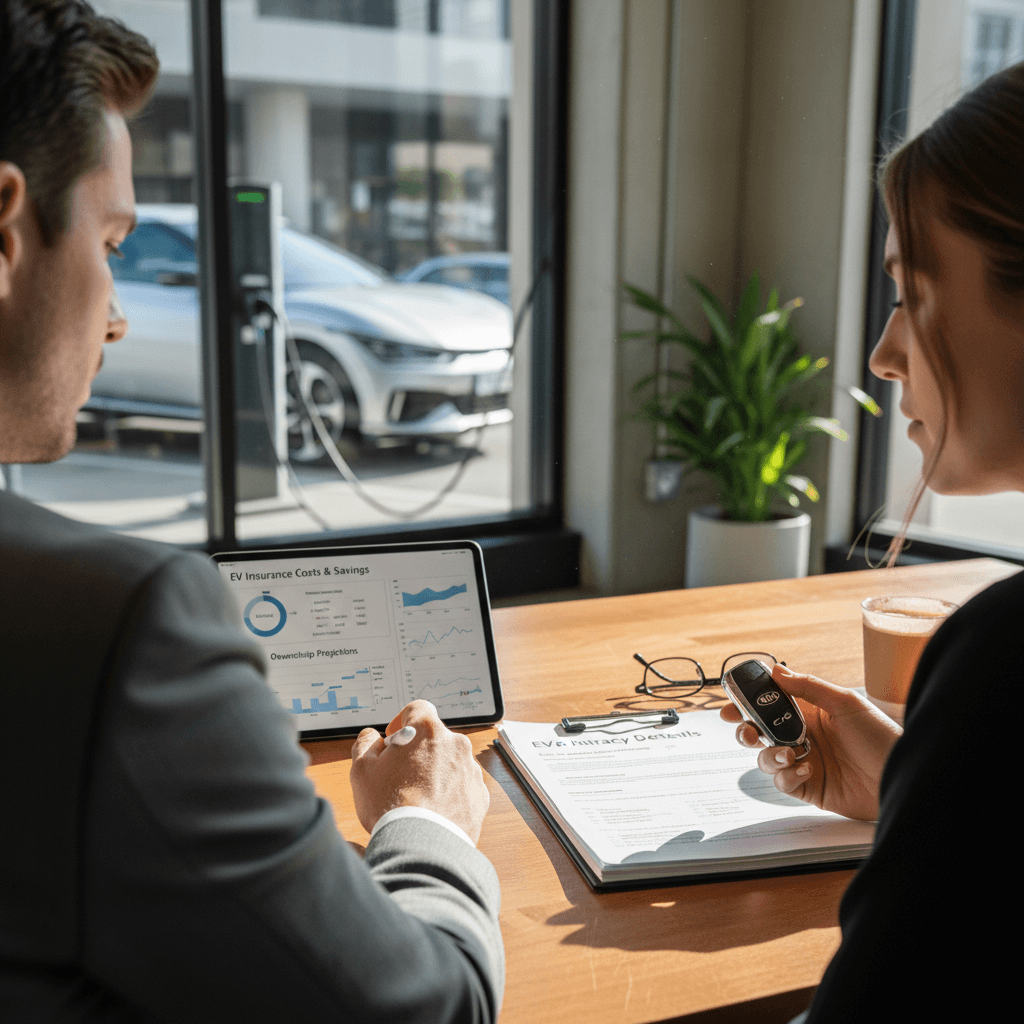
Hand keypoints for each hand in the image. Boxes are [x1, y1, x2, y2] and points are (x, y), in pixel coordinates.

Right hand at [350, 700, 488, 843]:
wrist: (422, 845)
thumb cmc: (390, 805)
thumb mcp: (362, 770)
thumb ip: (365, 744)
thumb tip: (371, 738)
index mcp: (427, 730)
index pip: (417, 709)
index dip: (402, 720)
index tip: (394, 738)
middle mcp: (455, 743)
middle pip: (435, 737)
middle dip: (418, 750)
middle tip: (400, 773)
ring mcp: (470, 769)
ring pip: (450, 762)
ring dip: (435, 772)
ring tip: (416, 797)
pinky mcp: (480, 795)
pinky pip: (462, 786)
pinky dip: (450, 794)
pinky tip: (432, 811)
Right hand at [720, 664, 901, 820]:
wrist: (902, 777)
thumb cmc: (882, 737)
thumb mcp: (845, 703)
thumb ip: (808, 686)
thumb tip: (776, 671)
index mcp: (809, 711)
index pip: (769, 702)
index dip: (748, 702)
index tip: (732, 703)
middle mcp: (803, 735)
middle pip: (759, 731)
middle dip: (745, 730)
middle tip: (746, 731)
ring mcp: (804, 761)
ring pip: (765, 757)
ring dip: (768, 754)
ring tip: (787, 754)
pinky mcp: (808, 787)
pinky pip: (782, 782)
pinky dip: (787, 775)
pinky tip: (808, 769)